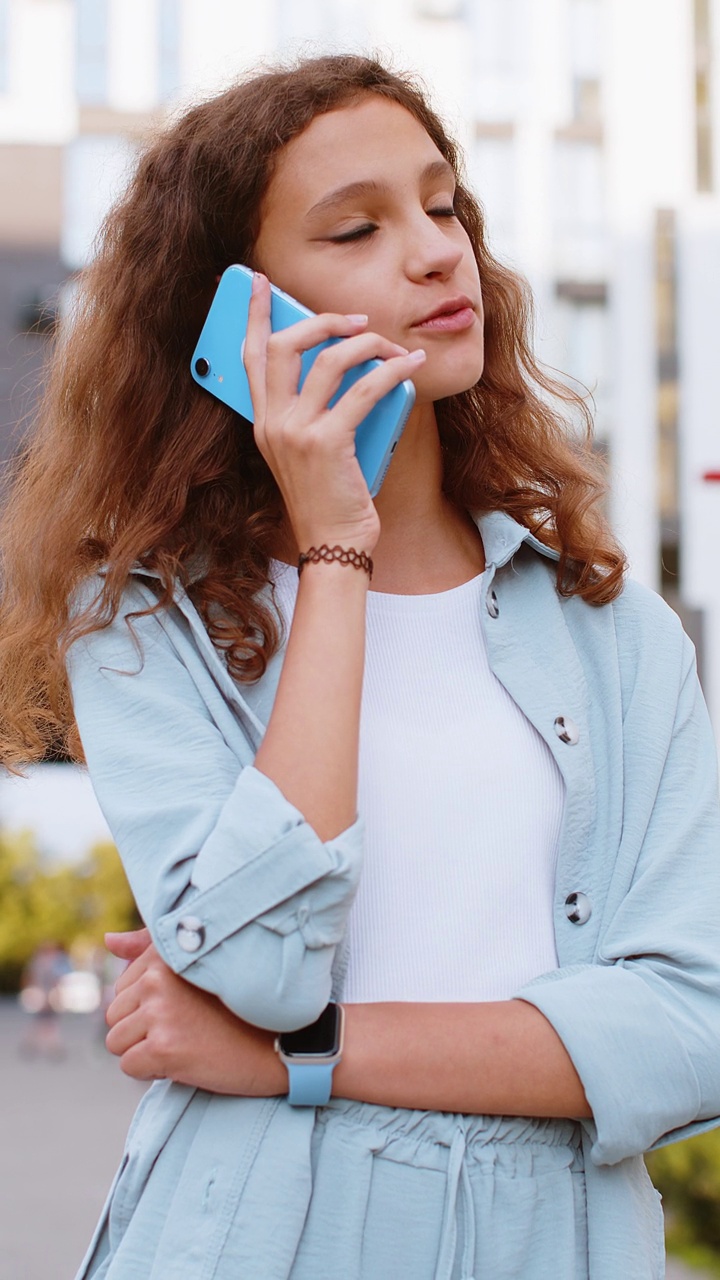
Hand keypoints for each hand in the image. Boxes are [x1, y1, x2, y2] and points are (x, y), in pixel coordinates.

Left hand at [103, 931, 285, 1095]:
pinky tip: (183, 1061)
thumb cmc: (234, 1008)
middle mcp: (158, 978)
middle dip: (142, 1030)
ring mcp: (160, 1012)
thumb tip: (109, 940)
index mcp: (164, 956)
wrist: (275, 1046)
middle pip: (114, 1015)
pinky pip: (129, 1066)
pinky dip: (151, 1072)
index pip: (122, 988)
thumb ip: (147, 950)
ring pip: (116, 1042)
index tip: (184, 1008)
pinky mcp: (163, 1047)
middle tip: (185, 1029)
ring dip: (144, 1051)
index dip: (148, 1008)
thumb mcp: (193, 969)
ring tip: (183, 1043)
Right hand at [244, 272, 424, 553]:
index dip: (254, 314)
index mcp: (263, 423)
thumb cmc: (329, 500)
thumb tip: (349, 364)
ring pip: (330, 360)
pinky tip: (411, 366)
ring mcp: (296, 432)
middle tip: (355, 319)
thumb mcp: (310, 452)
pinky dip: (393, 372)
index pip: (249, 356)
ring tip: (393, 348)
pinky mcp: (327, 442)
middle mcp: (272, 423)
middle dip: (322, 320)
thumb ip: (314, 411)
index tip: (259, 282)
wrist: (333, 545)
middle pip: (285, 345)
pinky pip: (365, 389)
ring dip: (368, 344)